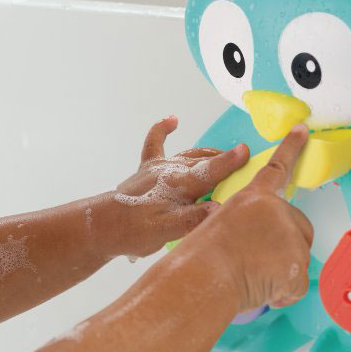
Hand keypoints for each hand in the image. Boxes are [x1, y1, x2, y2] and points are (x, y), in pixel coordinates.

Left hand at [108, 116, 249, 258]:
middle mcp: (171, 170)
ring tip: (225, 156)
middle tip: (246, 163)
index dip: (231, 162)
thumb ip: (192, 219)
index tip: (248, 152)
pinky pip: (155, 143)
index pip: (211, 170)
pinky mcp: (147, 169)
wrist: (102, 226)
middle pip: (204, 162)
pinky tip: (172, 120)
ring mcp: (159, 167)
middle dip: (226, 161)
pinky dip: (163, 130)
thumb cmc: (134, 231)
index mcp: (179, 184)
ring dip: (208, 154)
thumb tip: (218, 208)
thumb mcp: (166, 232)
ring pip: (190, 154)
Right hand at [198, 125, 314, 311]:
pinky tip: (261, 289)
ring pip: (297, 258)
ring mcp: (290, 237)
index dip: (291, 148)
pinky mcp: (297, 263)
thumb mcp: (219, 227)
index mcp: (252, 198)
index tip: (303, 130)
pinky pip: (298, 285)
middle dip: (285, 246)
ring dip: (279, 273)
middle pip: (297, 227)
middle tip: (255, 261)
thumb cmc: (200, 259)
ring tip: (250, 276)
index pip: (277, 169)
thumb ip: (248, 226)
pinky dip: (283, 293)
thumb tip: (261, 244)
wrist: (202, 278)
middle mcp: (276, 211)